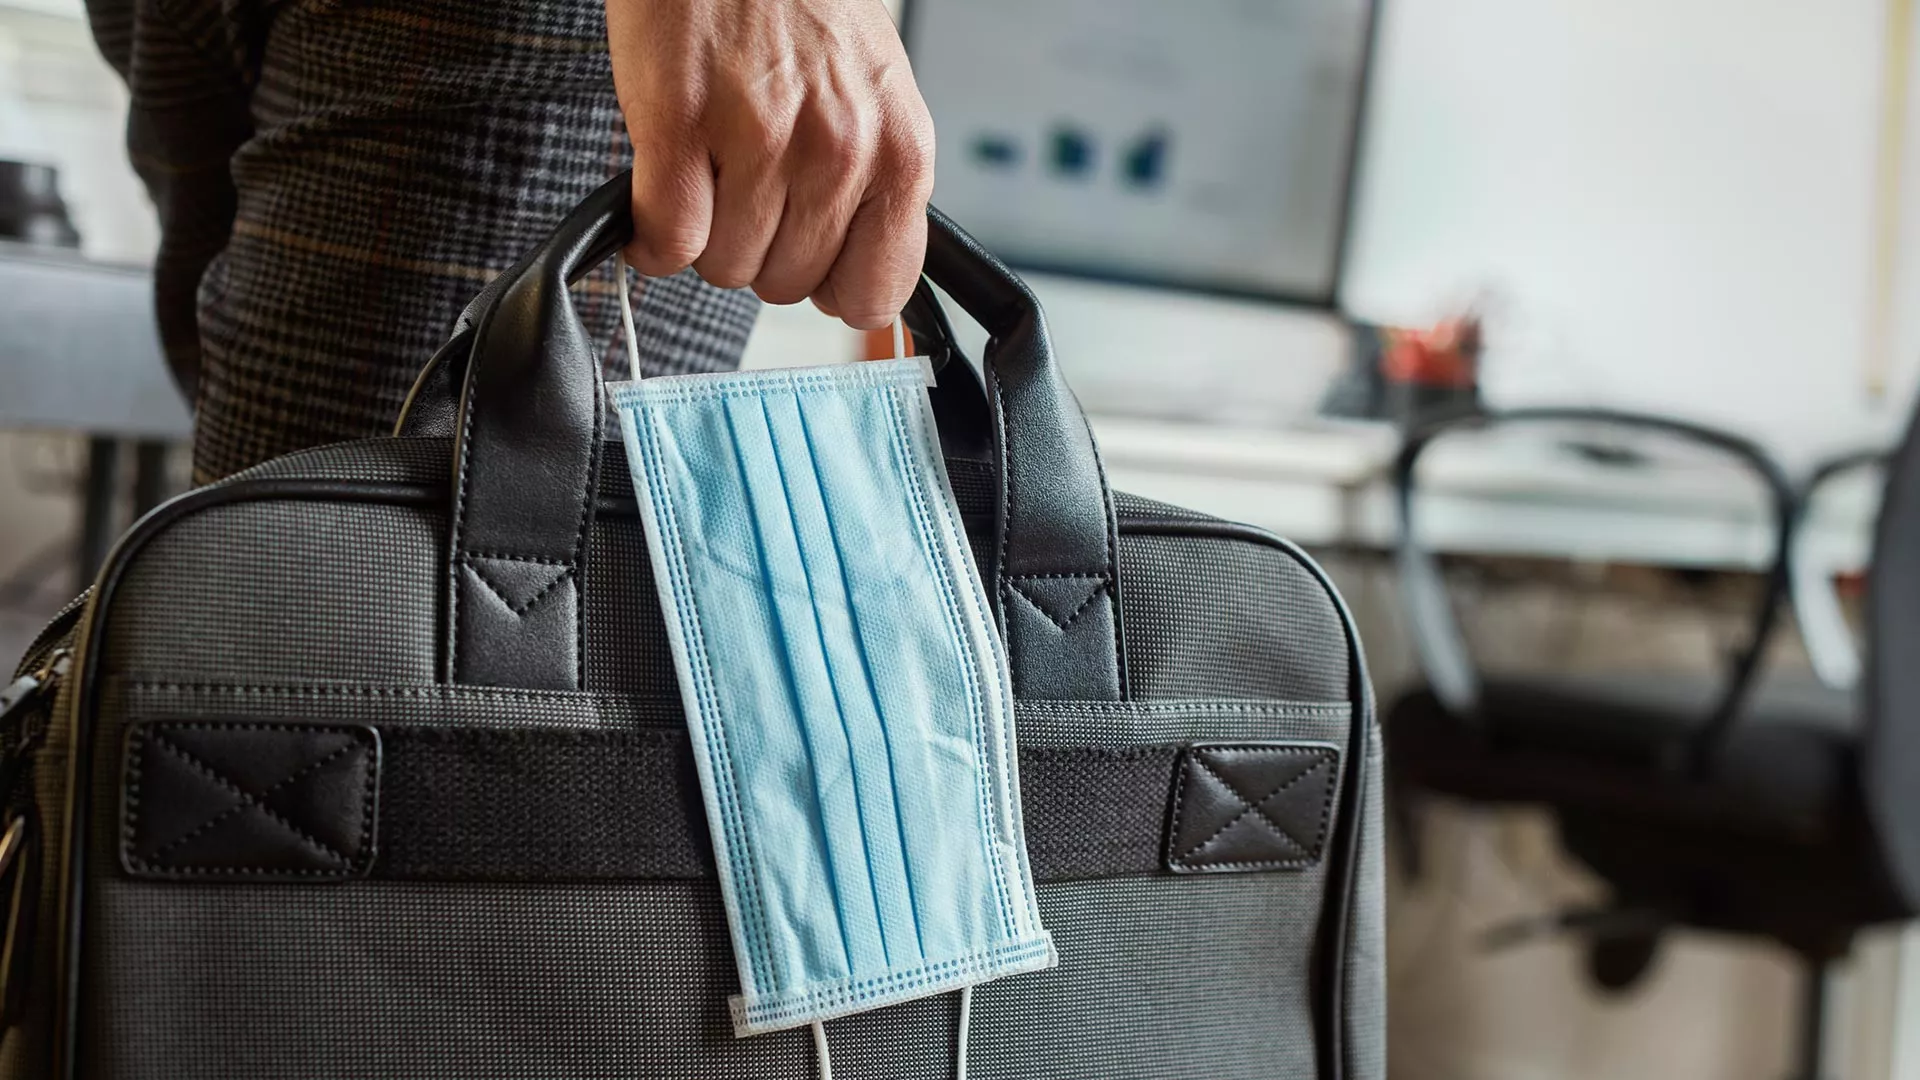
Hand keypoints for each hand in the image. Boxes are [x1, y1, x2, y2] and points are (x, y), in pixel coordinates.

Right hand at [608, 0, 935, 329]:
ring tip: (709, 168)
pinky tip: (658, 192)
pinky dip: (649, 235)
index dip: (830, 286)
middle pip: (786, 286)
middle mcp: (839, 152)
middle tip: (747, 187)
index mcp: (900, 152)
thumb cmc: (800, 8)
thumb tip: (857, 291)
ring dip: (705, 233)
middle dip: (759, 249)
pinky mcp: (682, 124)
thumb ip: (874, 190)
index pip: (874, 293)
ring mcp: (761, 140)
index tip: (810, 263)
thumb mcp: (875, 100)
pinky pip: (666, 238)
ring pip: (723, 266)